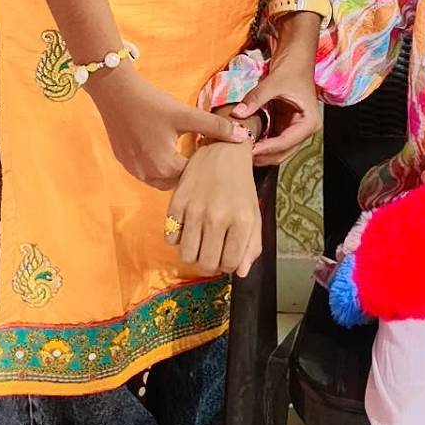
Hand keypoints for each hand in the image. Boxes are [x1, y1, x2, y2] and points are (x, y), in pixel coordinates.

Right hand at [88, 67, 248, 189]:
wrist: (114, 91)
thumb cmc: (151, 103)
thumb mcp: (186, 114)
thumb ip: (215, 127)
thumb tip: (244, 135)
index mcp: (164, 166)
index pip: (193, 179)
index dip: (206, 168)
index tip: (214, 156)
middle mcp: (147, 175)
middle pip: (177, 183)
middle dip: (190, 173)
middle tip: (203, 156)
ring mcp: (133, 170)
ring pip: (161, 180)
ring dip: (174, 171)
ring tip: (186, 153)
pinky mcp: (124, 162)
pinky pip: (146, 173)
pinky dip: (158, 166)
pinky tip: (165, 148)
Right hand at [164, 140, 261, 276]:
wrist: (223, 151)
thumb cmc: (241, 187)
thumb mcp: (254, 214)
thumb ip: (252, 246)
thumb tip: (240, 273)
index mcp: (242, 220)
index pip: (229, 264)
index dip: (227, 265)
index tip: (226, 255)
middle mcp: (218, 217)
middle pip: (206, 264)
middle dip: (209, 263)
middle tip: (212, 250)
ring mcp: (195, 210)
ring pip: (186, 256)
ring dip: (193, 254)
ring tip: (199, 241)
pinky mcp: (176, 202)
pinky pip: (170, 239)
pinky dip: (177, 239)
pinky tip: (187, 227)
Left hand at [232, 44, 320, 165]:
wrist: (296, 56)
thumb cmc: (292, 68)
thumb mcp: (274, 82)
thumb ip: (256, 98)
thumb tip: (237, 114)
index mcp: (309, 122)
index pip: (286, 142)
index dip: (267, 148)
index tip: (249, 150)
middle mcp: (304, 130)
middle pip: (283, 152)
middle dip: (263, 156)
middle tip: (241, 157)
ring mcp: (295, 129)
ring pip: (277, 151)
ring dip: (261, 153)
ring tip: (241, 153)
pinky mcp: (285, 125)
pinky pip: (272, 141)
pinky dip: (261, 144)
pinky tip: (246, 144)